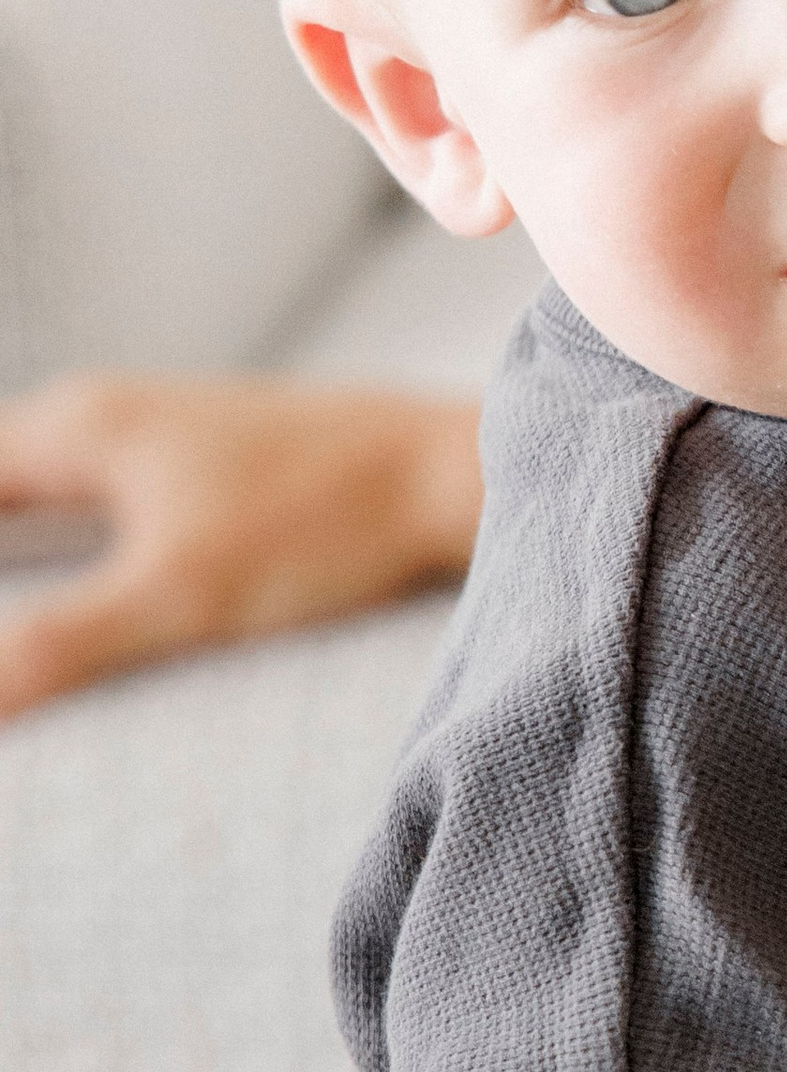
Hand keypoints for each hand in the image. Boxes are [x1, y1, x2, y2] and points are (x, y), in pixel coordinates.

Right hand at [0, 371, 482, 716]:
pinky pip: (98, 503)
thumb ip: (58, 644)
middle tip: (4, 658)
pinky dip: (66, 547)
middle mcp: (108, 413)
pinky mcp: (211, 465)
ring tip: (19, 623)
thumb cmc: (327, 522)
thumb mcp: (179, 596)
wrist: (455, 475)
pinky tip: (76, 603)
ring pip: (45, 492)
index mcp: (77, 427)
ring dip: (15, 550)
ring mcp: (162, 432)